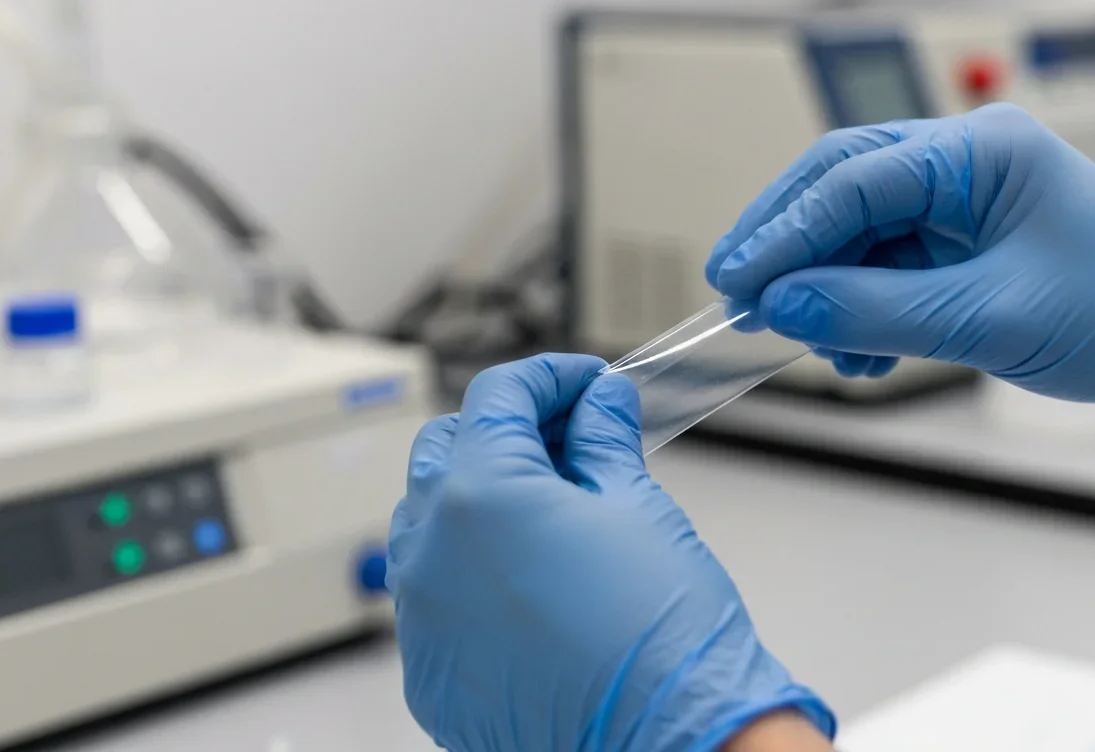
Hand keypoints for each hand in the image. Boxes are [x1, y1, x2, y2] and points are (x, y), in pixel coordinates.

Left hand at [386, 354, 833, 750]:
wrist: (673, 742)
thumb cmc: (663, 637)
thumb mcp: (636, 506)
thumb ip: (602, 440)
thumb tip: (598, 403)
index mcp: (479, 494)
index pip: (496, 397)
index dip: (549, 377)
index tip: (585, 385)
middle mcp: (430, 551)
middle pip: (444, 449)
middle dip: (502, 430)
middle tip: (568, 437)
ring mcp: (421, 617)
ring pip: (424, 523)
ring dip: (474, 497)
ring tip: (547, 507)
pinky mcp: (429, 672)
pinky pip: (431, 596)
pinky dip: (468, 570)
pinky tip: (527, 577)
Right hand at [707, 103, 1094, 455]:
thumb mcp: (987, 319)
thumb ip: (874, 312)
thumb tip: (784, 308)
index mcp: (980, 152)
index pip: (852, 181)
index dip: (784, 233)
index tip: (737, 281)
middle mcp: (965, 165)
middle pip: (842, 190)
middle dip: (788, 246)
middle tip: (739, 296)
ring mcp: (963, 205)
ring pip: (858, 235)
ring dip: (825, 290)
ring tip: (814, 347)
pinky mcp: (964, 245)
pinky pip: (885, 268)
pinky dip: (860, 309)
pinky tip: (857, 352)